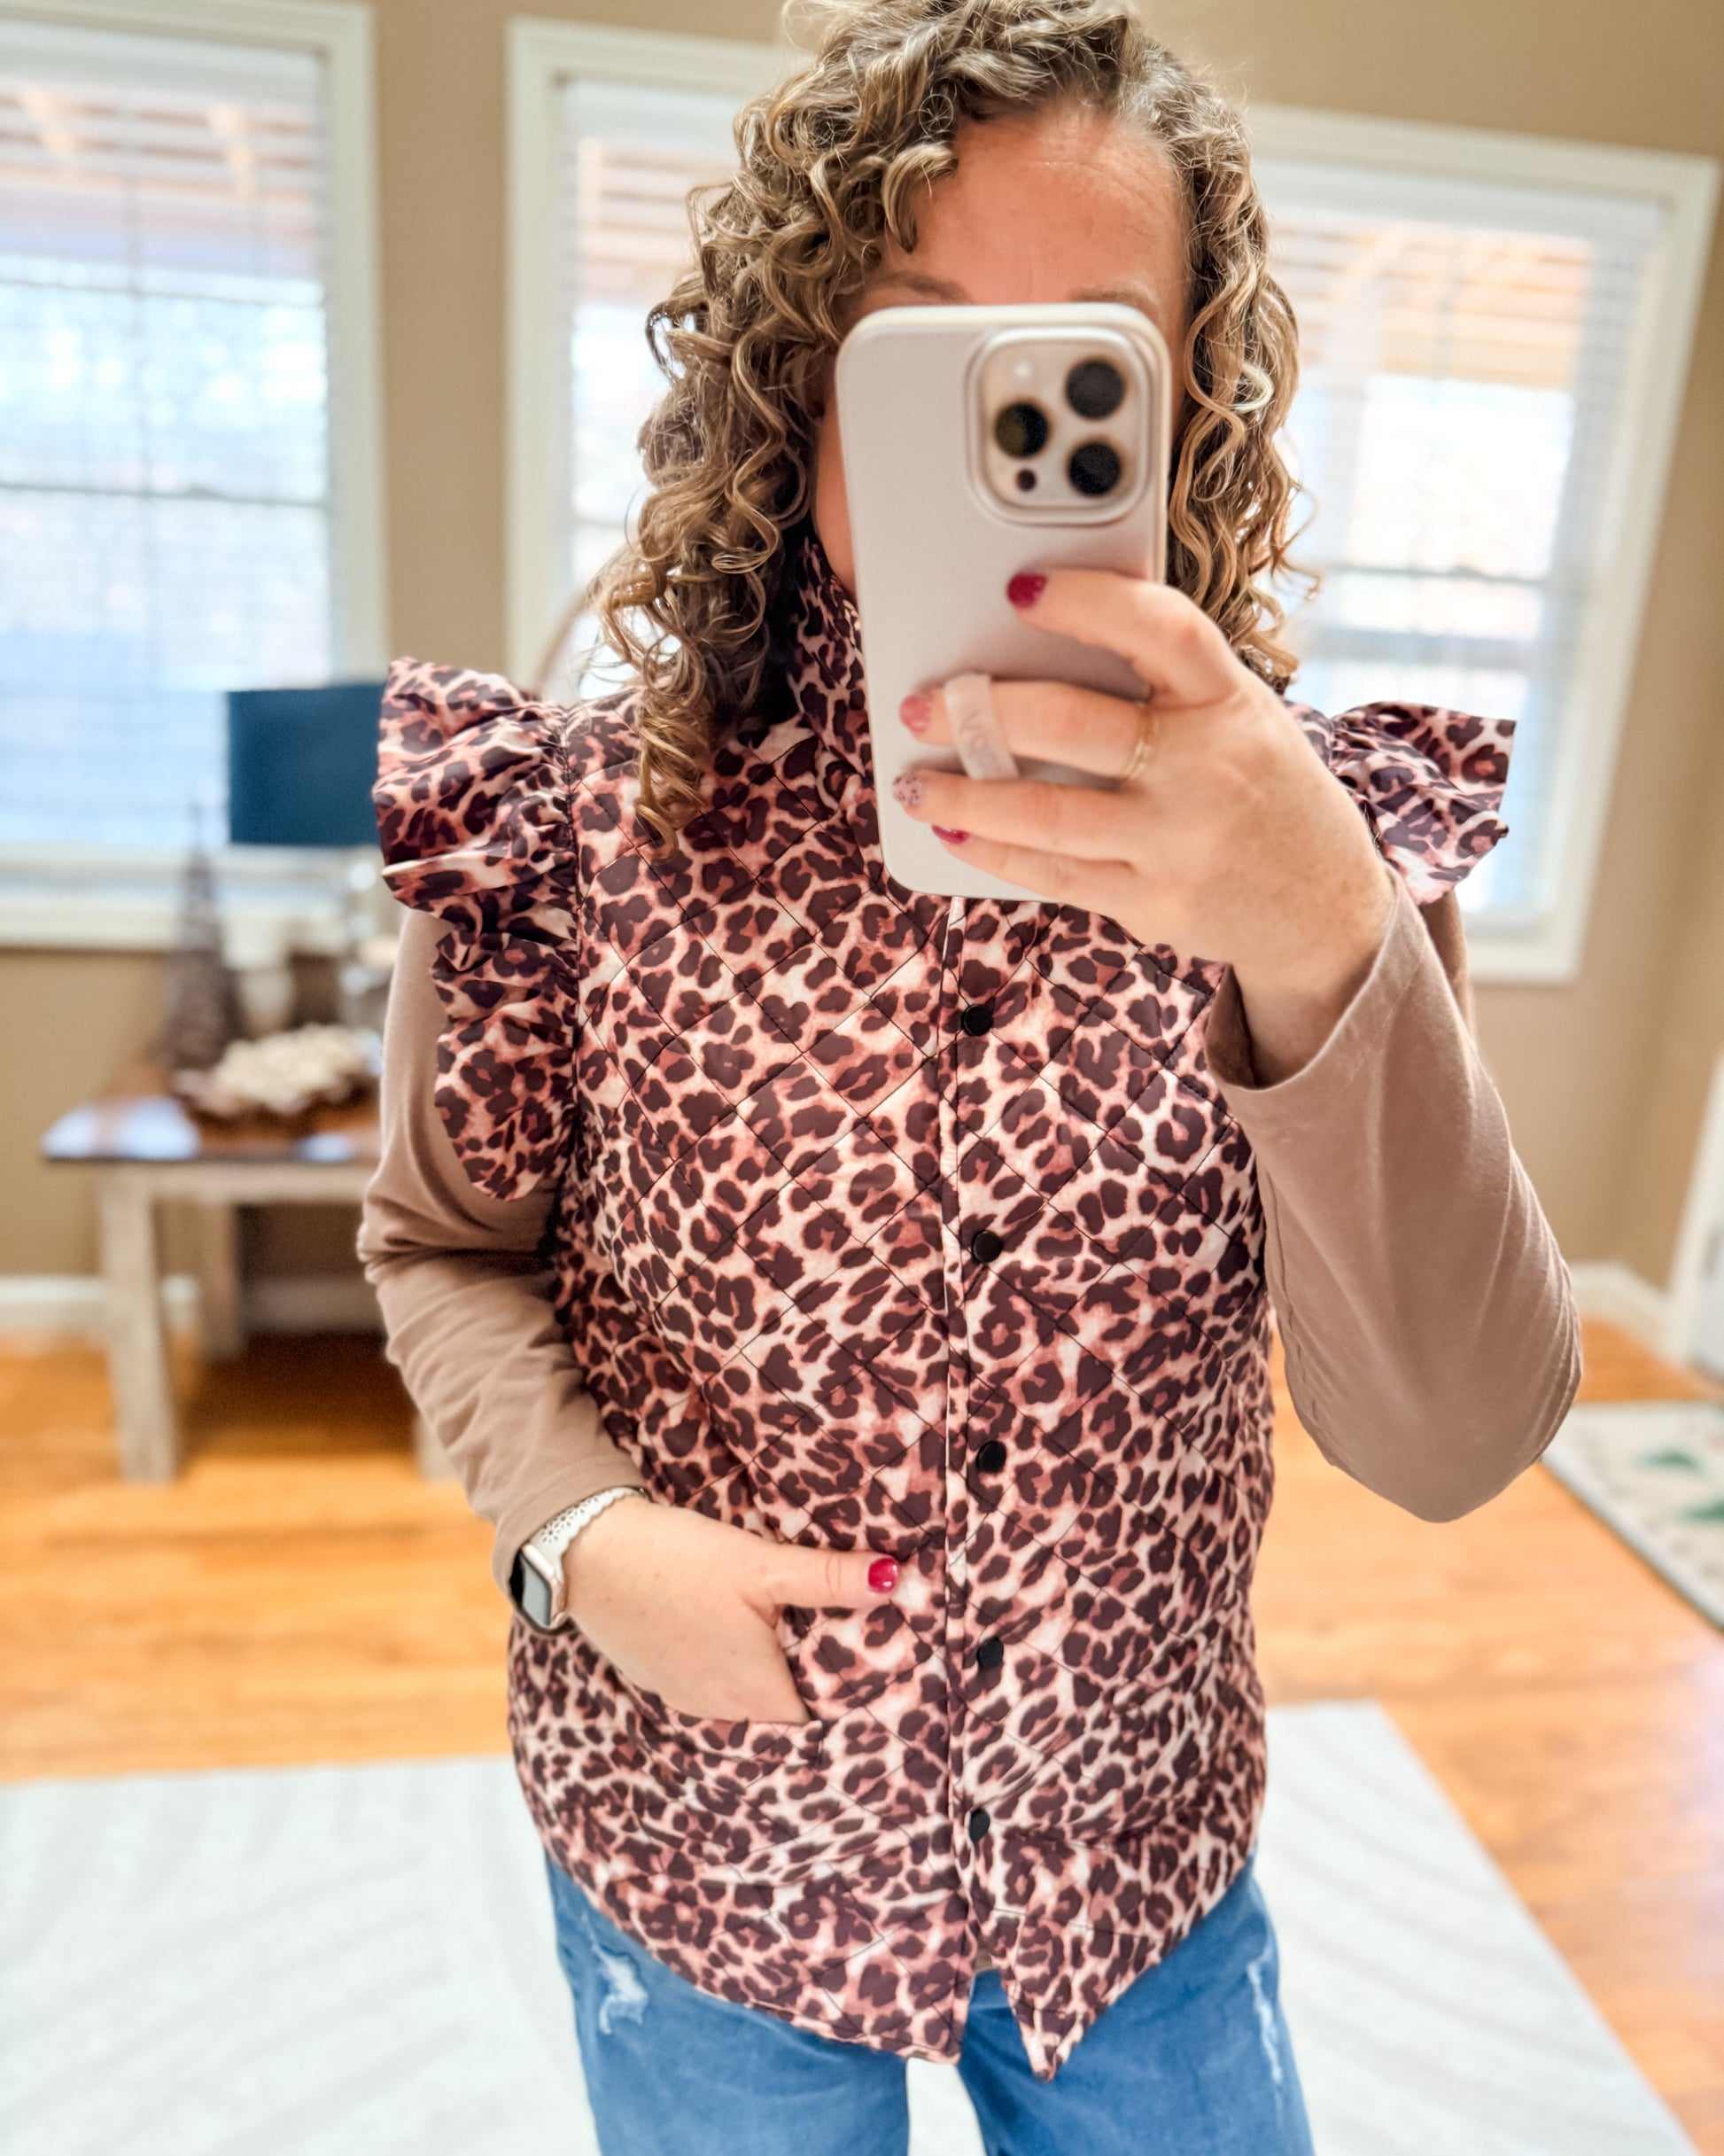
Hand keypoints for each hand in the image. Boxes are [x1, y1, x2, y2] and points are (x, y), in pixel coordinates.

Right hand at [561, 1499, 901, 1723]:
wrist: (586, 1553)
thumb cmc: (677, 1562)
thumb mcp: (761, 1565)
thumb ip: (829, 1579)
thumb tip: (895, 1579)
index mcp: (757, 1692)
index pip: (821, 1718)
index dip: (848, 1693)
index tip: (871, 1662)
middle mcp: (723, 1708)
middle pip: (786, 1708)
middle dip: (812, 1678)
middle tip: (842, 1636)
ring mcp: (688, 1696)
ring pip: (748, 1695)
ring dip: (770, 1671)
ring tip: (795, 1630)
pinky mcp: (662, 1676)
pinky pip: (713, 1683)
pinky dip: (733, 1662)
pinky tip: (737, 1626)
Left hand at [890, 569, 1395, 1082]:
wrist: (1323, 907)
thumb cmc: (1261, 790)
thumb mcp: (1241, 717)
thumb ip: (1166, 683)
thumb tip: (1038, 644)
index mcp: (1230, 700)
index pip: (1161, 628)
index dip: (1088, 602)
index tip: (1020, 589)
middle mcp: (1207, 768)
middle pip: (1075, 724)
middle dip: (983, 711)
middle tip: (925, 703)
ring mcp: (1179, 842)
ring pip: (1047, 813)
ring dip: (965, 796)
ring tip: (916, 783)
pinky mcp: (1153, 903)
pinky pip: (1054, 874)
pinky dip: (995, 852)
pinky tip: (955, 833)